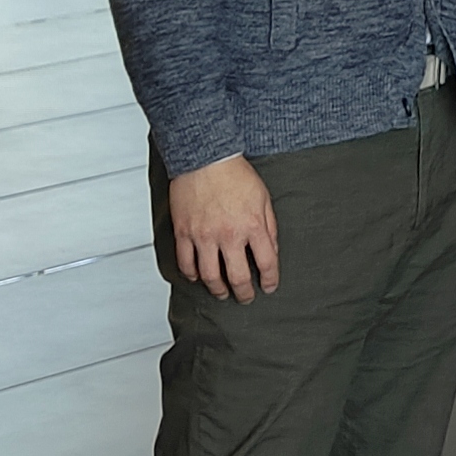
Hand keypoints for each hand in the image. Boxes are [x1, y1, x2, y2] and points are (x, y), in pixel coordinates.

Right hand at [168, 155, 277, 300]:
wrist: (204, 158)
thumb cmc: (235, 174)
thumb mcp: (263, 198)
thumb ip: (269, 227)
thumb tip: (271, 250)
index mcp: (252, 226)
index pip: (266, 263)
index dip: (269, 280)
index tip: (268, 287)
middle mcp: (228, 234)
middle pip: (237, 277)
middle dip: (244, 293)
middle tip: (246, 298)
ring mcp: (204, 235)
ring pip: (209, 276)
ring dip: (217, 289)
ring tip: (222, 293)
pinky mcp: (184, 232)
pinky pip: (185, 262)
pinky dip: (191, 274)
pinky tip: (197, 277)